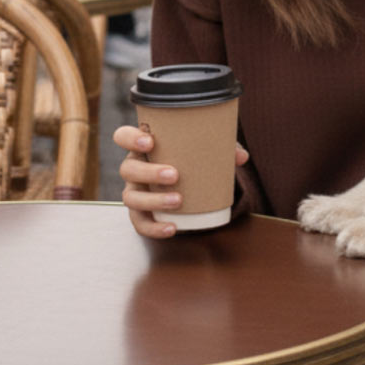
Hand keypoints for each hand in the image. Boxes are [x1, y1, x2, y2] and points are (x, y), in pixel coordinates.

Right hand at [115, 124, 248, 238]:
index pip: (123, 136)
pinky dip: (153, 228)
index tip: (150, 142)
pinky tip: (172, 228)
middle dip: (149, 172)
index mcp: (144, 146)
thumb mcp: (206, 148)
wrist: (188, 181)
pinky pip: (139, 223)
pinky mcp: (140, 212)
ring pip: (130, 197)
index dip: (130, 138)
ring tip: (178, 200)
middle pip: (128, 169)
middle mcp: (134, 167)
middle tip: (174, 175)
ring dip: (153, 200)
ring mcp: (134, 191)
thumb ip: (223, 147)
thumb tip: (241, 157)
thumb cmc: (192, 157)